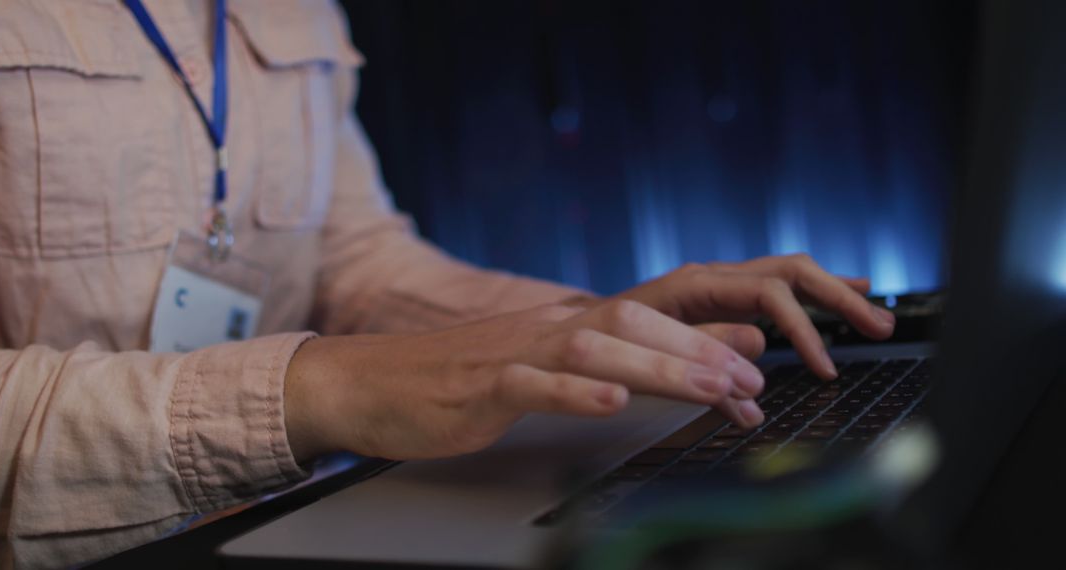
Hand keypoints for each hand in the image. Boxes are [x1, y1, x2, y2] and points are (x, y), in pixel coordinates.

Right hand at [284, 299, 766, 462]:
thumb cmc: (447, 383)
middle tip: (752, 378)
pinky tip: (610, 399)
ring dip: (659, 366)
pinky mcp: (477, 387)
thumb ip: (581, 370)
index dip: (702, 342)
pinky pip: (531, 385)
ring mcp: (510, 354)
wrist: (364, 382)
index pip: (644, 326)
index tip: (753, 365)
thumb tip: (636, 379)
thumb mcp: (525, 373)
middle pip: (634, 327)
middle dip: (700, 351)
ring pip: (595, 349)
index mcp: (558, 327)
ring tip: (710, 387)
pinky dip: (574, 392)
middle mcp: (543, 330)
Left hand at [613, 254, 895, 378]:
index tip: (824, 367)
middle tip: (878, 326)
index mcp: (696, 283)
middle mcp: (713, 277)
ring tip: (874, 314)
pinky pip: (777, 290)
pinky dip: (812, 296)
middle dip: (838, 296)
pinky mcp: (722, 301)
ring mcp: (720, 286)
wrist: (576, 331)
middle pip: (791, 272)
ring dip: (834, 293)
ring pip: (789, 275)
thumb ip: (700, 348)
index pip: (768, 293)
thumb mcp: (645, 346)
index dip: (802, 328)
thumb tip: (758, 354)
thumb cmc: (604, 340)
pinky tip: (847, 295)